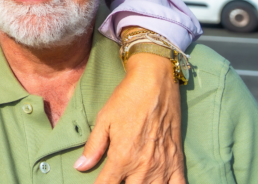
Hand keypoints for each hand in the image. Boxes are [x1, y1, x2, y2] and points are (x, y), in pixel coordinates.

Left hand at [75, 53, 185, 183]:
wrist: (154, 83)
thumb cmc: (126, 99)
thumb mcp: (104, 120)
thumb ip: (94, 147)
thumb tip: (80, 167)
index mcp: (122, 157)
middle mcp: (143, 167)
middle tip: (117, 178)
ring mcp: (162, 166)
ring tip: (134, 181)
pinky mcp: (178, 161)